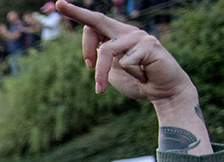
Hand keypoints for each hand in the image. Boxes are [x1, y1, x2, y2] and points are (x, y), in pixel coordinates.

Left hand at [56, 1, 193, 101]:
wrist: (164, 92)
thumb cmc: (137, 81)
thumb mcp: (113, 72)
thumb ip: (103, 61)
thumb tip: (92, 55)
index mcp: (117, 36)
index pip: (94, 23)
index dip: (77, 17)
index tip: (59, 5)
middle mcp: (127, 32)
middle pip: (98, 20)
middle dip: (77, 12)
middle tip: (59, 4)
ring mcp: (139, 37)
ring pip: (107, 50)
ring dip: (100, 73)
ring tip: (100, 90)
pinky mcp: (150, 46)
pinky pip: (126, 61)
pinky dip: (130, 74)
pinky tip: (143, 76)